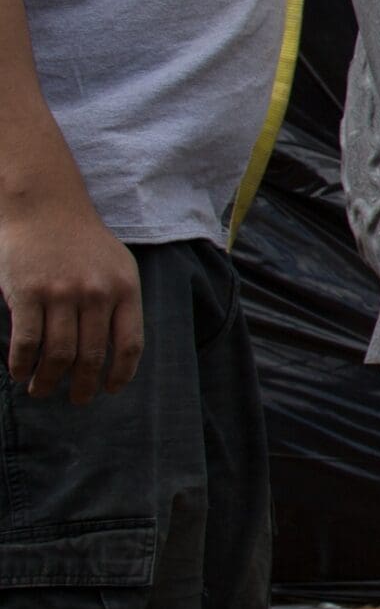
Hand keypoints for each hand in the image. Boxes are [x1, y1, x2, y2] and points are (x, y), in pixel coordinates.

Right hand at [0, 193, 142, 401]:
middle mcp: (96, 293)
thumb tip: (117, 354)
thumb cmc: (83, 242)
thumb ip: (120, 305)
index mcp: (125, 289)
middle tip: (75, 400)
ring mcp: (61, 293)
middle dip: (82, 386)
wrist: (45, 207)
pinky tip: (20, 373)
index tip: (109, 390)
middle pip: (91, 355)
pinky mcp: (27, 292)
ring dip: (49, 380)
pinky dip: (23, 364)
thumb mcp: (117, 267)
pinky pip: (27, 341)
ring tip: (42, 390)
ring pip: (58, 354)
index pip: (129, 344)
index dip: (120, 374)